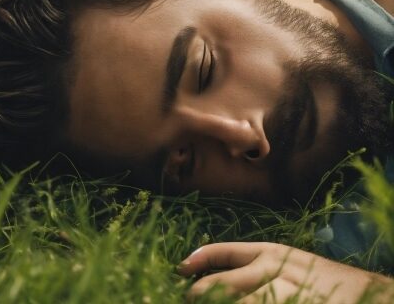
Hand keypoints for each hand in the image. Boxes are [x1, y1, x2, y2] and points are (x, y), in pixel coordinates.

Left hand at [177, 242, 392, 302]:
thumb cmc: (323, 280)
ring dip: (218, 303)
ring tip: (197, 302)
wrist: (370, 296)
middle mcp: (274, 272)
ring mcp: (284, 295)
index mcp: (271, 254)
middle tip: (185, 298)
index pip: (225, 251)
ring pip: (237, 303)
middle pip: (222, 285)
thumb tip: (219, 276)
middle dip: (198, 294)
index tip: (180, 268)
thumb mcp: (291, 263)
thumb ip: (258, 267)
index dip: (199, 258)